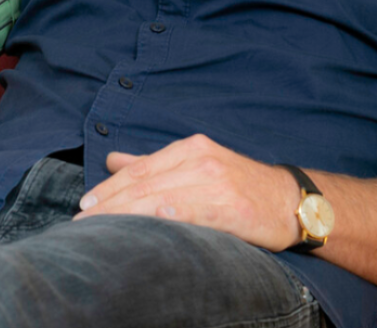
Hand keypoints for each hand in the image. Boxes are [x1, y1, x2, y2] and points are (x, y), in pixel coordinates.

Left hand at [75, 134, 302, 251]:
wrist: (292, 200)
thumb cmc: (240, 185)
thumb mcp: (197, 163)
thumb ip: (154, 163)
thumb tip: (112, 160)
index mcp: (190, 148)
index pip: (140, 168)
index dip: (110, 186)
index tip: (85, 203)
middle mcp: (201, 160)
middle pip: (145, 183)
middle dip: (110, 204)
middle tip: (83, 221)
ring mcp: (218, 183)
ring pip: (163, 197)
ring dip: (129, 213)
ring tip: (103, 228)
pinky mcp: (234, 207)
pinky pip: (198, 211)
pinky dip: (175, 213)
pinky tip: (156, 218)